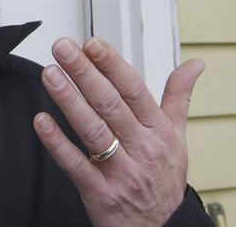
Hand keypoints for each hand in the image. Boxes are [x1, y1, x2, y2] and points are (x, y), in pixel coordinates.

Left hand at [33, 37, 204, 226]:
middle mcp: (141, 148)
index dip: (112, 65)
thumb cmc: (163, 177)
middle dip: (84, 73)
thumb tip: (194, 64)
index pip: (134, 90)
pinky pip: (76, 165)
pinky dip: (57, 143)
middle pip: (109, 104)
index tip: (91, 43)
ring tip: (50, 74)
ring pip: (93, 130)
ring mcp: (120, 171)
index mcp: (157, 130)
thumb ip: (178, 97)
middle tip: (62, 48)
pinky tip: (41, 121)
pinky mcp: (99, 192)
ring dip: (69, 100)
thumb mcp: (177, 137)